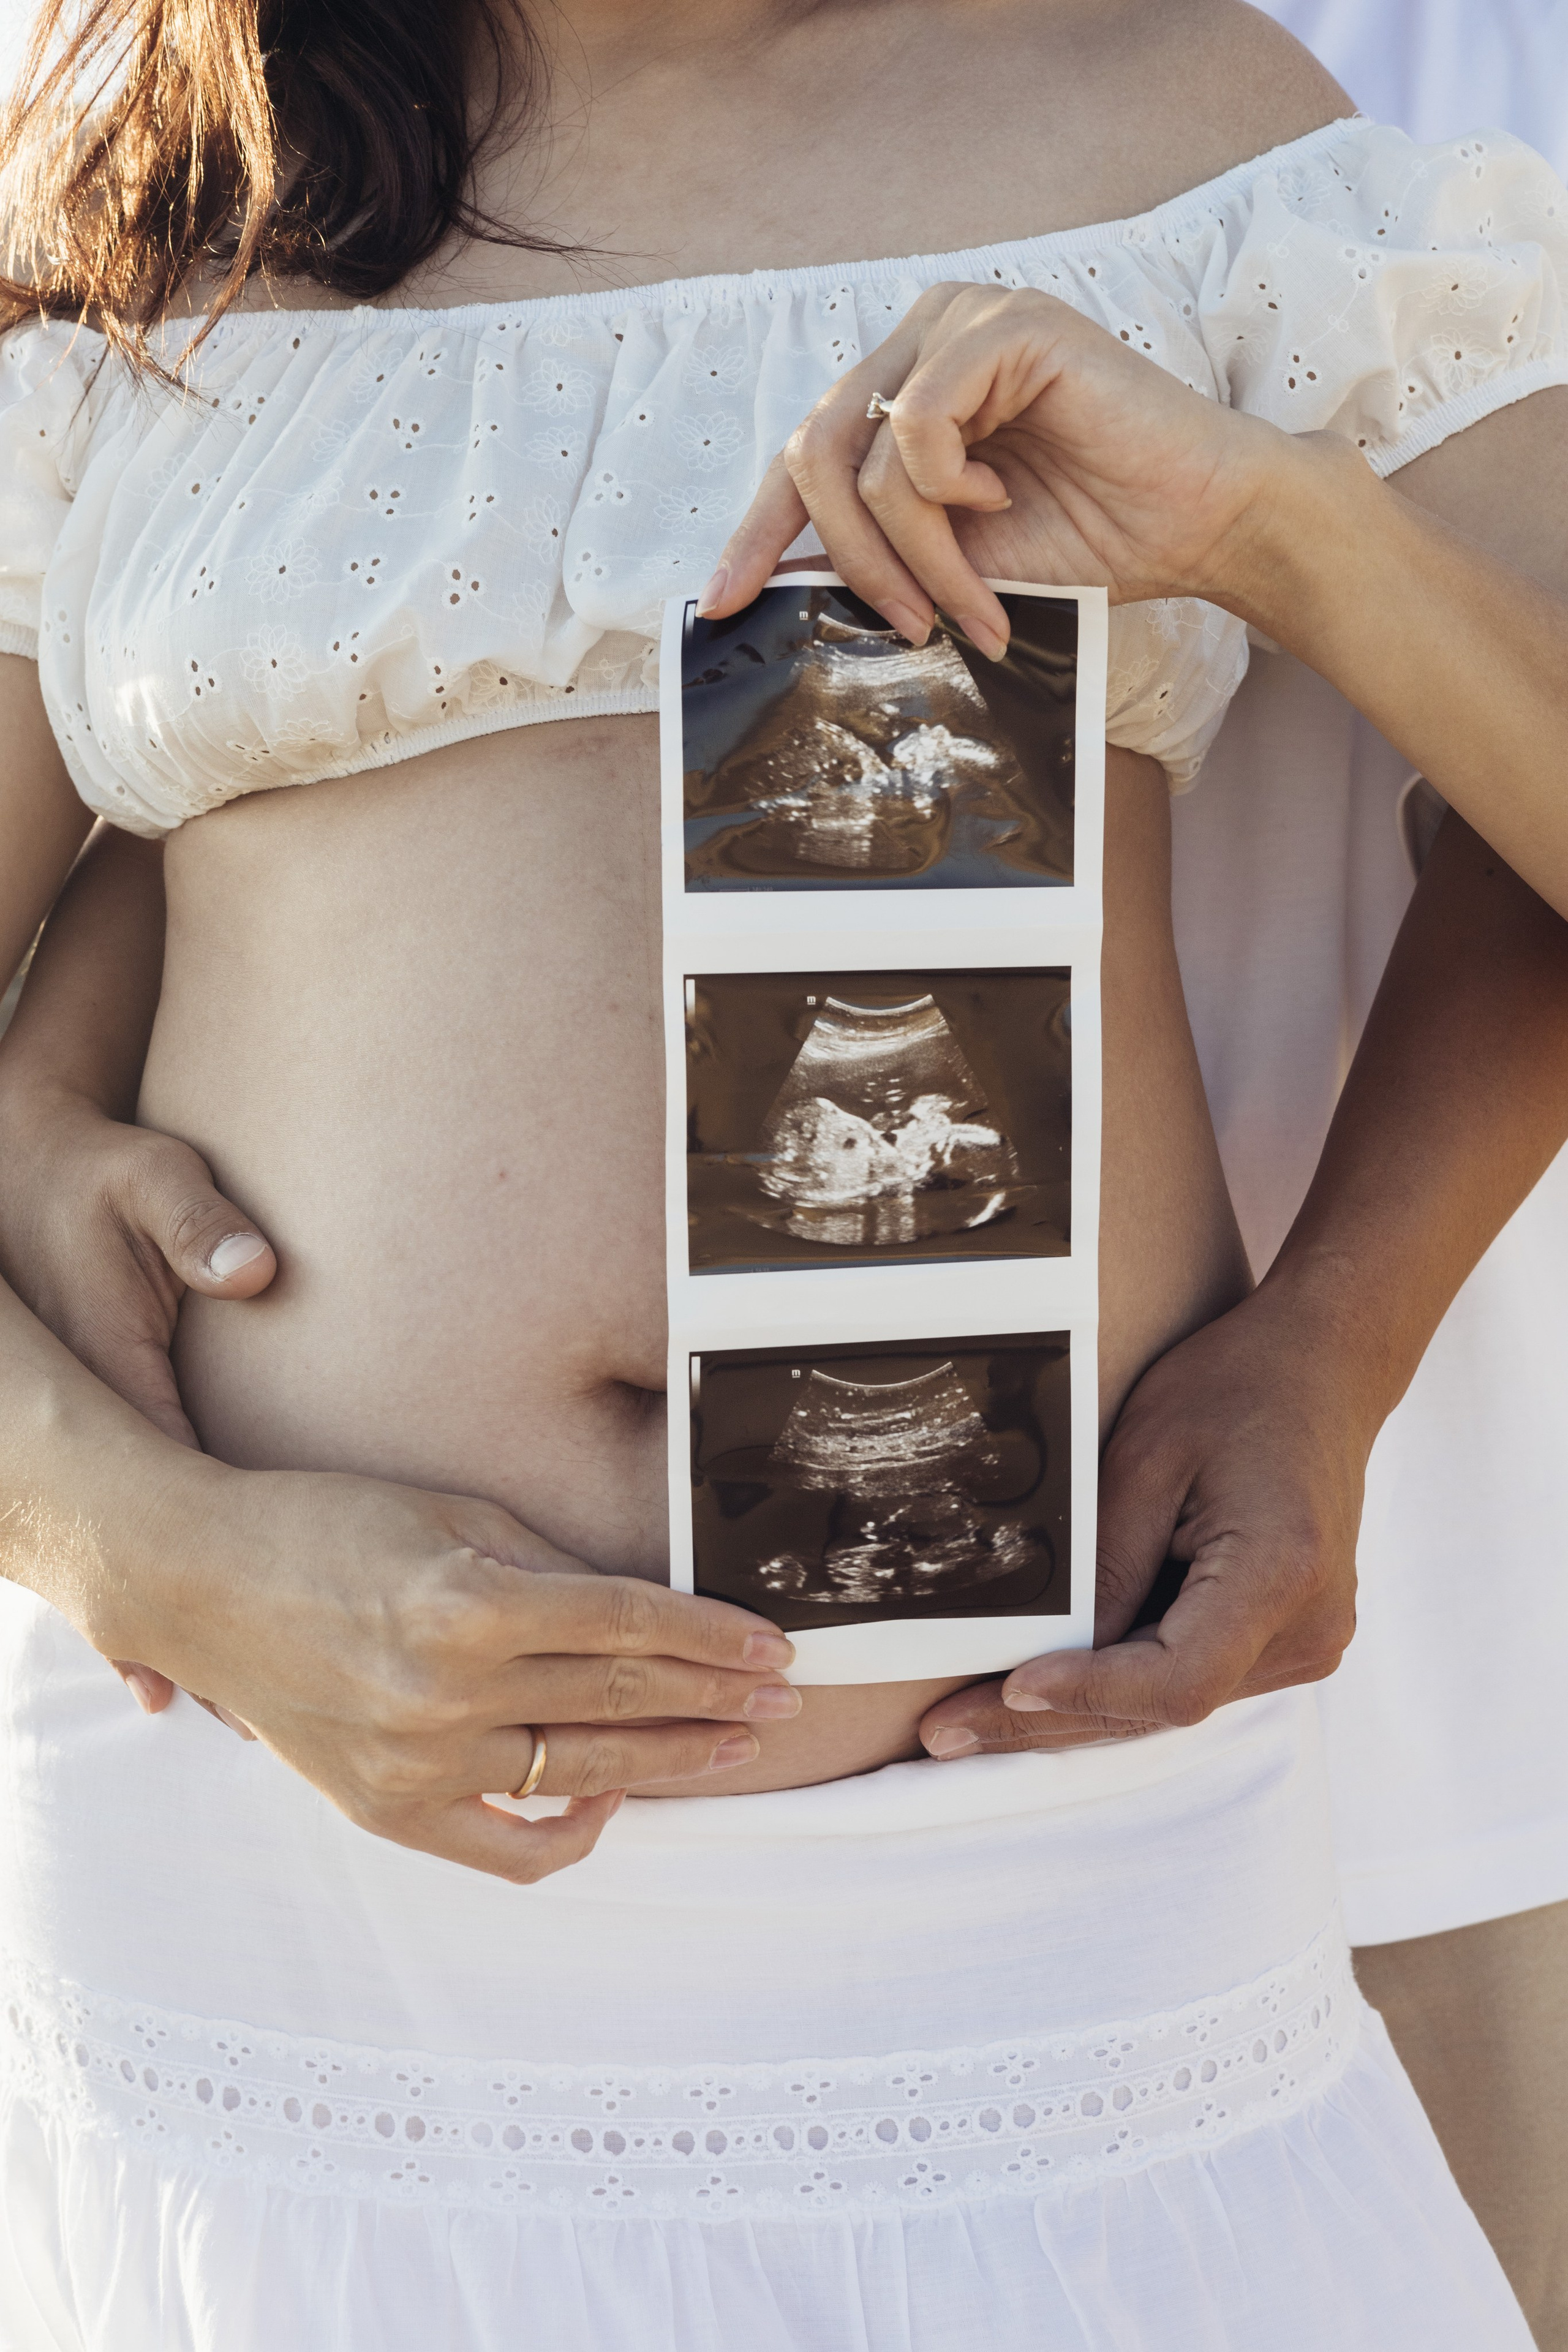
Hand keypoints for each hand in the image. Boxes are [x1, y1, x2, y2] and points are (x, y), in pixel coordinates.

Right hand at [0, 1080, 277, 1719]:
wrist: (28, 1173)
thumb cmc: (101, 1177)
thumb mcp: (147, 1184)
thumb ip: (197, 1223)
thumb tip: (251, 1268)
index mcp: (118, 1382)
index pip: (170, 1503)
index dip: (209, 1588)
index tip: (234, 1673)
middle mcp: (97, 1431)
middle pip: (148, 1556)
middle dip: (193, 1643)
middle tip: (249, 1734)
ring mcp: (89, 1443)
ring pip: (132, 1557)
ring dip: (175, 1629)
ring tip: (233, 1720)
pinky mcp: (98, 1433)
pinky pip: (130, 1528)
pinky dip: (158, 1589)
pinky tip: (182, 1656)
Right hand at [103, 1461, 799, 1883]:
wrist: (199, 1583)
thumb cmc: (328, 1526)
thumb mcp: (453, 1513)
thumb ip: (552, 1565)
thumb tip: (649, 1602)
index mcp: (468, 1603)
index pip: (629, 1624)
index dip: (712, 1636)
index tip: (771, 1644)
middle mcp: (446, 1693)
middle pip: (620, 1700)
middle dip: (717, 1697)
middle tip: (782, 1696)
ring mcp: (415, 1763)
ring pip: (581, 1775)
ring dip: (673, 1761)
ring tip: (734, 1745)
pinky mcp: (386, 1811)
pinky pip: (507, 1851)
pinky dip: (571, 1836)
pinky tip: (615, 1803)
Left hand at [703, 281, 1296, 653]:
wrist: (1197, 524)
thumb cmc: (1089, 538)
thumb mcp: (953, 561)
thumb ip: (876, 554)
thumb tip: (780, 584)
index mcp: (904, 387)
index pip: (801, 456)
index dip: (756, 532)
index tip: (720, 604)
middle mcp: (922, 339)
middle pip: (814, 455)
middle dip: (849, 563)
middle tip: (899, 629)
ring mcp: (961, 321)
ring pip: (866, 458)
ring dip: (913, 557)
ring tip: (972, 603)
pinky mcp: (1006, 326)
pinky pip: (918, 426)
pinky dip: (948, 494)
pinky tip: (1003, 499)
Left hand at [918, 1277, 1367, 1757]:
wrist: (1324, 1367)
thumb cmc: (1238, 1388)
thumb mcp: (1150, 1456)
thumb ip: (1107, 1562)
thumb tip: (1051, 1654)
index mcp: (1280, 1574)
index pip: (1176, 1681)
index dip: (1087, 1694)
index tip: (1007, 1688)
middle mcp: (1310, 1627)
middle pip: (1165, 1707)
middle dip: (1051, 1723)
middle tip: (948, 1733)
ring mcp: (1307, 1641)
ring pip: (1171, 1704)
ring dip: (1078, 1709)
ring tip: (972, 1718)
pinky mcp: (1290, 1637)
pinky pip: (1191, 1677)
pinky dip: (1118, 1680)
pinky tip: (1044, 1683)